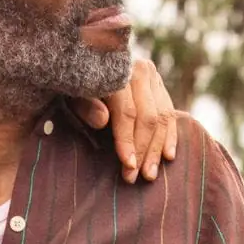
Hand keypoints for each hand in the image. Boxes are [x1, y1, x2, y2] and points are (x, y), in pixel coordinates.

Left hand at [70, 55, 178, 181]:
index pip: (127, 112)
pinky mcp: (160, 86)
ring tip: (149, 174)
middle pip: (148, 118)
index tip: (127, 165)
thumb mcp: (73, 95)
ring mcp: (153, 77)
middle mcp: (141, 70)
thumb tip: (102, 120)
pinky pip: (171, 115)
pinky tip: (168, 157)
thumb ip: (85, 106)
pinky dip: (170, 137)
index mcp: (117, 71)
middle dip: (143, 150)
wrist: (87, 67)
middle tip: (135, 176)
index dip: (128, 140)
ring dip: (157, 149)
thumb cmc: (76, 87)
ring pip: (162, 118)